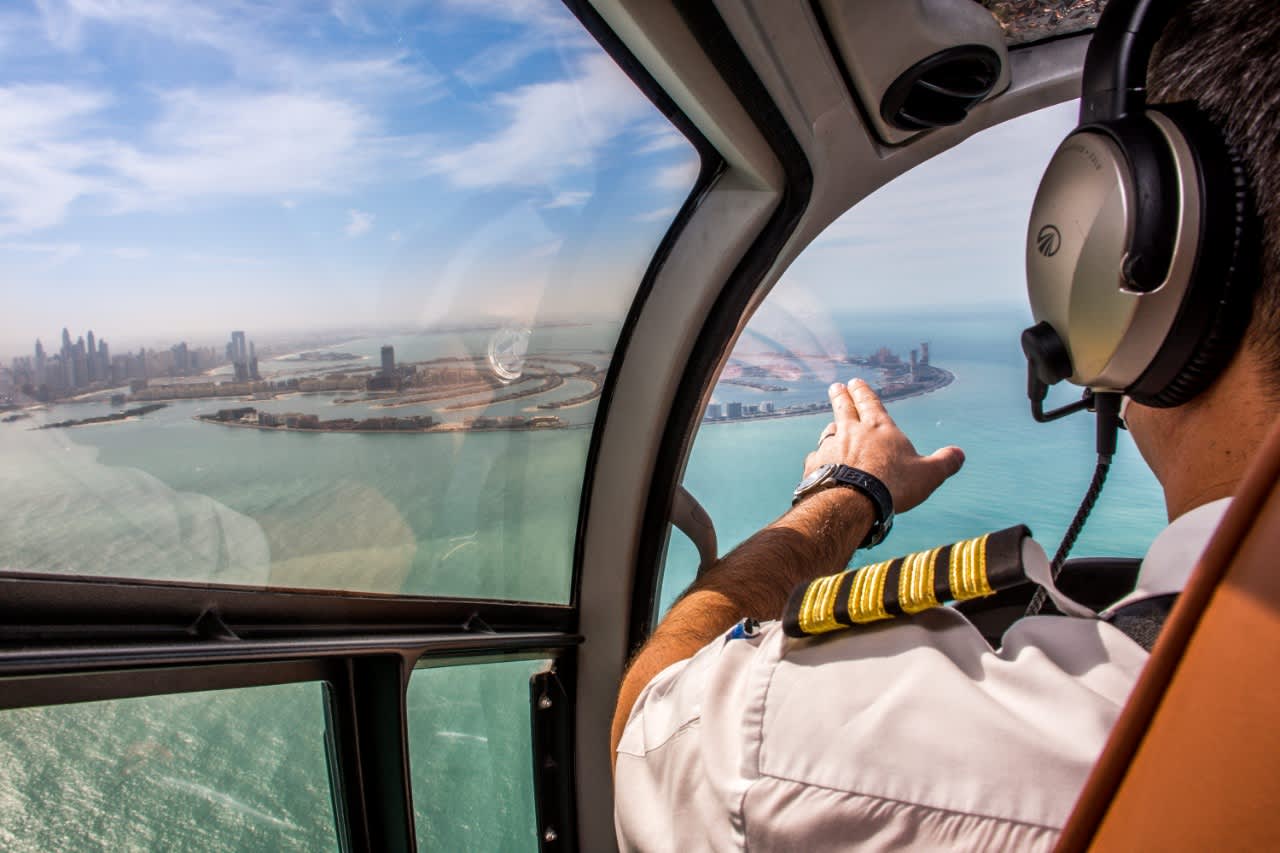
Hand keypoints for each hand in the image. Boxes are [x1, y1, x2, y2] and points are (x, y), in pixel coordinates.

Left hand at [805, 379, 964, 513]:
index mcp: (879, 428)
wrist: (852, 502)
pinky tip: (819, 462)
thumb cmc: (892, 485)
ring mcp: (830, 447)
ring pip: (828, 431)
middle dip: (841, 396)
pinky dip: (819, 458)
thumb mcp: (928, 474)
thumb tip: (960, 454)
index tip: (855, 382)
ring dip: (830, 427)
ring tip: (830, 426)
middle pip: (844, 408)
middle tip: (836, 387)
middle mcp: (851, 432)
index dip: (863, 392)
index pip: (870, 403)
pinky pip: (816, 457)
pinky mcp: (815, 466)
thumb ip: (944, 462)